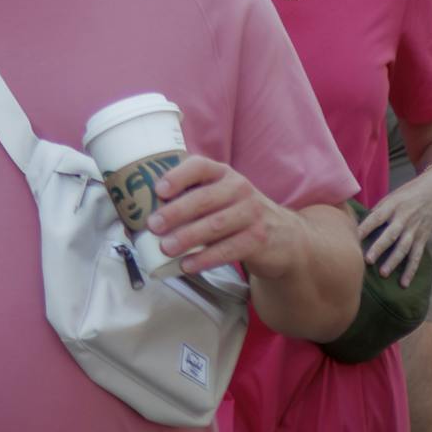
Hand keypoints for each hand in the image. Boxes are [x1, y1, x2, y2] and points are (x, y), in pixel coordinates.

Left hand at [149, 154, 295, 279]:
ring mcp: (251, 213)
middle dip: (176, 212)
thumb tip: (148, 214)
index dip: (178, 176)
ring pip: (215, 225)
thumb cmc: (238, 215)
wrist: (284, 236)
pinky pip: (229, 249)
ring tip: (166, 248)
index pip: (199, 166)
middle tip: (153, 226)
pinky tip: (187, 265)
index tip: (159, 190)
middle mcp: (239, 188)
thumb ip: (192, 199)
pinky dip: (206, 258)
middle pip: (204, 199)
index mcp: (223, 174)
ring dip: (187, 237)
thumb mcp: (221, 197)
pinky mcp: (259, 239)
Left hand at [359, 166, 431, 284]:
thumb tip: (358, 225)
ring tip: (383, 273)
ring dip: (393, 261)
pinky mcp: (423, 238)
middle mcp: (404, 218)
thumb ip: (378, 211)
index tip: (353, 237)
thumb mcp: (392, 196)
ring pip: (403, 247)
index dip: (365, 227)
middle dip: (379, 247)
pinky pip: (416, 256)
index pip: (377, 217)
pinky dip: (411, 270)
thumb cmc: (408, 193)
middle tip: (367, 260)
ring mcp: (414, 229)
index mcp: (393, 205)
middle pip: (391, 234)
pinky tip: (404, 283)